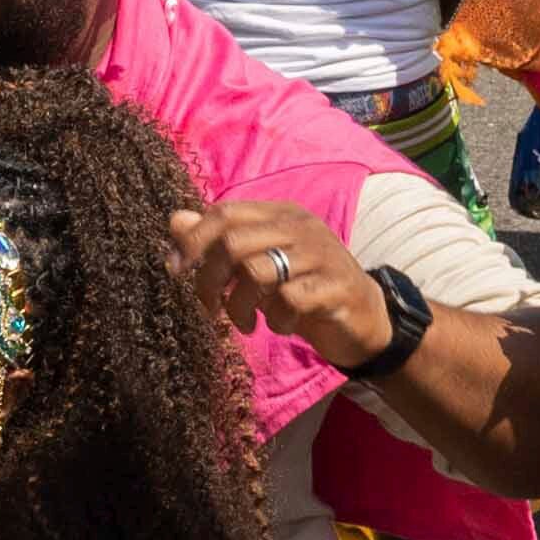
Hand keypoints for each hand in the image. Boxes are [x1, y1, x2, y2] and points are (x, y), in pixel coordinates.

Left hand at [174, 199, 394, 382]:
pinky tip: (280, 326)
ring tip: (244, 324)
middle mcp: (300, 227)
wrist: (364, 317)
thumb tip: (175, 221)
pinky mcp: (336, 287)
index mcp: (280, 214)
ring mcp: (321, 255)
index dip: (193, 241)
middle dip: (210, 282)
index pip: (224, 212)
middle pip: (233, 243)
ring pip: (257, 272)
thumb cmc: (302, 288)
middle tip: (211, 309)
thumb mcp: (259, 264)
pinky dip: (275, 320)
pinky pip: (289, 300)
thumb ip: (219, 241)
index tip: (175, 271)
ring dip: (239, 307)